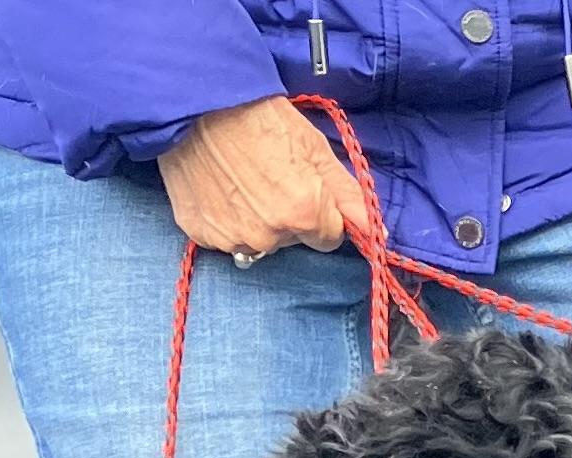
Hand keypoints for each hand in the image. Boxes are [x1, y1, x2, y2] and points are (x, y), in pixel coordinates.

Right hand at [157, 96, 369, 257]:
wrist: (197, 101)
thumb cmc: (259, 117)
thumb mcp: (314, 148)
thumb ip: (347, 194)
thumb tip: (374, 228)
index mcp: (304, 216)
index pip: (328, 238)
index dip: (320, 214)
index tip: (304, 189)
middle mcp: (269, 236)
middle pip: (292, 240)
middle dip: (287, 216)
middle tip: (267, 176)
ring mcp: (232, 238)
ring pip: (259, 241)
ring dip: (255, 220)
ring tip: (239, 180)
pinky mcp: (202, 234)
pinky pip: (225, 237)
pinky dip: (224, 218)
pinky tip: (218, 187)